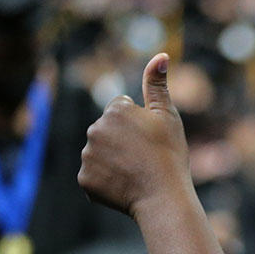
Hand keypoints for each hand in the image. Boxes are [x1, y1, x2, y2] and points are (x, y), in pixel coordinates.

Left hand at [78, 54, 190, 219]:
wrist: (163, 198)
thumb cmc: (170, 156)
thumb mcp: (168, 116)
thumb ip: (157, 85)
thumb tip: (160, 55)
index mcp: (114, 110)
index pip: (120, 110)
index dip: (138, 125)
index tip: (150, 140)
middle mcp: (95, 129)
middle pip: (107, 132)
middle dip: (121, 142)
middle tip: (144, 159)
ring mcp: (87, 155)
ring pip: (99, 153)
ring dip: (113, 161)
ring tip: (135, 173)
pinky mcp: (85, 179)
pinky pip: (95, 176)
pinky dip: (107, 182)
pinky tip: (125, 187)